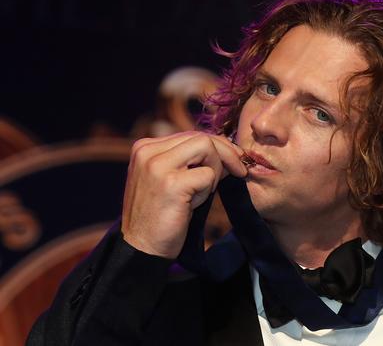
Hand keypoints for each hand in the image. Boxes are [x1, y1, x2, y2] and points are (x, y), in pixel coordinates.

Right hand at [121, 131, 247, 258]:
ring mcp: (157, 166)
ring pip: (207, 148)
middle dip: (226, 154)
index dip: (218, 146)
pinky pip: (207, 175)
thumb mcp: (173, 180)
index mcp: (145, 147)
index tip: (234, 161)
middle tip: (238, 172)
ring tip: (200, 194)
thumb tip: (230, 151)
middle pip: (201, 137)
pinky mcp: (170, 183)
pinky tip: (192, 205)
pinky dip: (207, 191)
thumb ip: (193, 162)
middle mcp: (147, 151)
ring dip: (214, 172)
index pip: (191, 134)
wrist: (142, 248)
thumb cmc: (161, 216)